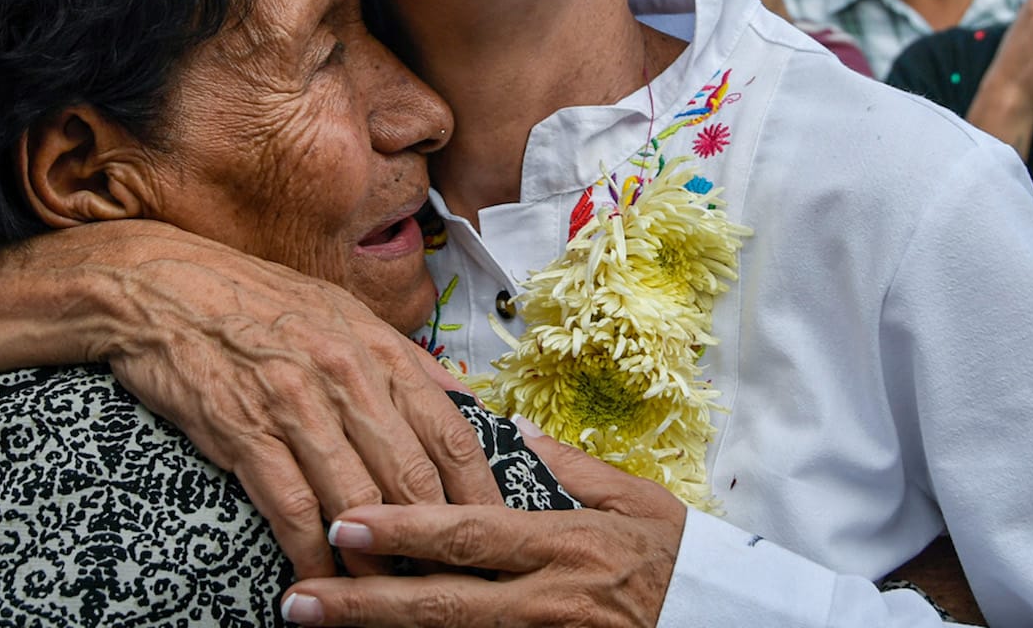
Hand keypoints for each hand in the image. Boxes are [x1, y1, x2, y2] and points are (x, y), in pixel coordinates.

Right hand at [0, 220, 502, 580]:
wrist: (159, 285)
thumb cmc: (252, 301)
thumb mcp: (338, 311)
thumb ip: (400, 359)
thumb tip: (460, 399)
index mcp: (374, 346)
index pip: (450, 431)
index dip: (479, 491)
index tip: (495, 532)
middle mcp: (345, 373)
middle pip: (413, 477)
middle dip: (436, 539)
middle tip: (450, 579)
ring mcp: (295, 403)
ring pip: (360, 501)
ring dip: (379, 560)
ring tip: (389, 597)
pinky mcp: (244, 431)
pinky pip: (294, 508)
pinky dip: (313, 554)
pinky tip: (320, 583)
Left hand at [279, 429, 684, 625]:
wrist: (734, 622)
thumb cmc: (682, 559)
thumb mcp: (633, 498)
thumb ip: (563, 463)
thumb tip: (502, 424)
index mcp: (566, 544)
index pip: (471, 535)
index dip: (404, 530)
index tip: (344, 521)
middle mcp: (550, 601)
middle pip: (443, 606)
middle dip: (364, 605)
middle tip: (298, 601)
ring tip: (318, 626)